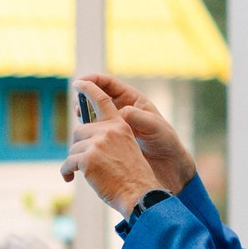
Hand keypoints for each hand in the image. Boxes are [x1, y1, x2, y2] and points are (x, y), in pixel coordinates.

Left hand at [61, 85, 168, 215]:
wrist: (139, 194)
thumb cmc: (133, 177)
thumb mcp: (126, 148)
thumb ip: (110, 138)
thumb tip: (84, 135)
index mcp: (119, 126)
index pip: (102, 100)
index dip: (89, 88)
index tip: (78, 82)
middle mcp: (108, 131)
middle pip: (80, 131)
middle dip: (79, 146)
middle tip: (85, 161)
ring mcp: (97, 144)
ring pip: (73, 149)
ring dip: (75, 162)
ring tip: (82, 174)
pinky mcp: (88, 159)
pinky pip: (68, 163)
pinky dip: (66, 172)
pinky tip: (69, 178)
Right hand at [69, 74, 195, 193]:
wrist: (170, 167)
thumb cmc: (166, 142)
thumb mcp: (154, 126)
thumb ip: (135, 116)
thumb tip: (117, 113)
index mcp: (132, 101)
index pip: (108, 85)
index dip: (93, 81)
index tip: (79, 83)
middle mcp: (121, 111)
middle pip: (96, 100)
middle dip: (83, 101)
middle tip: (77, 108)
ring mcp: (115, 128)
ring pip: (93, 118)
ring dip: (83, 120)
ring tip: (79, 125)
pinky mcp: (111, 143)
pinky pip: (95, 136)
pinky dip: (86, 136)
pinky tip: (83, 140)